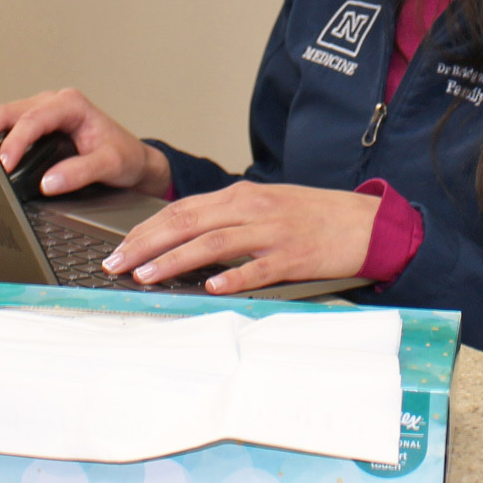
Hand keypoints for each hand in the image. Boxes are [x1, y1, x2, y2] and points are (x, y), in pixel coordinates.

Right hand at [0, 88, 171, 198]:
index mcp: (72, 105)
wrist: (134, 160)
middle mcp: (55, 103)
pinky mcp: (38, 125)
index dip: (15, 142)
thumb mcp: (109, 165)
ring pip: (6, 117)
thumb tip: (49, 182)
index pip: (33, 120)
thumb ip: (80, 172)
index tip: (4, 165)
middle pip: (10, 112)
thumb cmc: (125, 157)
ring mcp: (44, 112)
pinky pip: (11, 127)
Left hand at [105, 181, 375, 293]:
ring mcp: (273, 232)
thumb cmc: (314, 217)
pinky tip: (211, 287)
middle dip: (146, 243)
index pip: (182, 209)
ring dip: (176, 259)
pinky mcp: (295, 256)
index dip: (146, 228)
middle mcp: (253, 208)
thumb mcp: (266, 207)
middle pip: (188, 222)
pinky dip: (232, 277)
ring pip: (214, 242)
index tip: (119, 247)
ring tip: (147, 275)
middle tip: (116, 263)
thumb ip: (228, 219)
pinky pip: (258, 267)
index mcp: (242, 195)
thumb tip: (184, 239)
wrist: (367, 222)